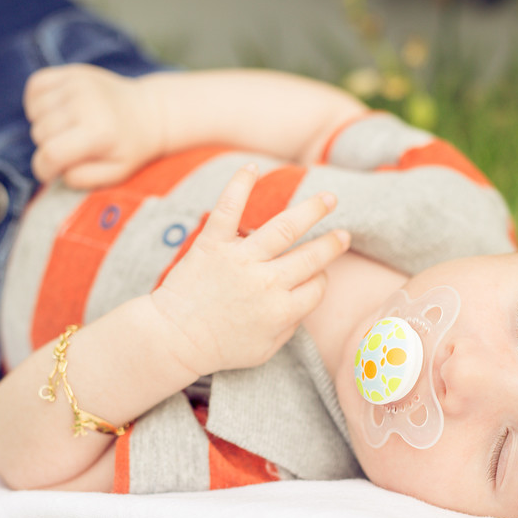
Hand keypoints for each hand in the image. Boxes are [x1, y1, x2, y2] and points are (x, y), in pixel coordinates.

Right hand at [24, 64, 162, 187]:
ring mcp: (77, 83)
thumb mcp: (116, 173)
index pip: (51, 154)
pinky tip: (55, 112)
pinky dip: (37, 101)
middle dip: (48, 148)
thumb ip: (84, 178)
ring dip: (43, 125)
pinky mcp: (71, 72)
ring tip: (65, 130)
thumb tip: (58, 169)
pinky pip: (35, 86)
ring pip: (35, 112)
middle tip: (69, 150)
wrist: (148, 111)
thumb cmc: (130, 147)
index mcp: (98, 132)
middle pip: (40, 133)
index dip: (43, 169)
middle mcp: (85, 103)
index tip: (51, 173)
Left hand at [150, 165, 350, 377]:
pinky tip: (255, 167)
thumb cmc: (218, 348)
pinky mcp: (213, 244)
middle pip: (311, 257)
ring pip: (285, 227)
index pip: (316, 287)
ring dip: (312, 210)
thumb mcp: (264, 350)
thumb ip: (290, 327)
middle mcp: (267, 282)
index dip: (320, 282)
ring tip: (329, 199)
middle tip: (343, 234)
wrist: (174, 339)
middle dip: (332, 244)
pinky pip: (229, 208)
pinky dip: (241, 184)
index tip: (315, 278)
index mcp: (282, 310)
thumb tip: (304, 303)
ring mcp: (240, 260)